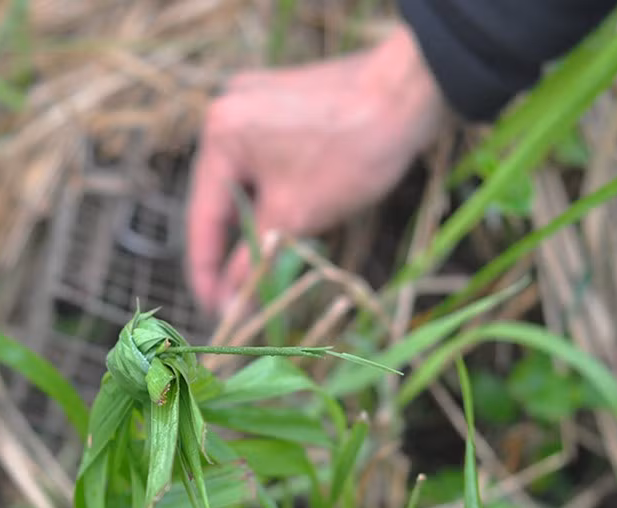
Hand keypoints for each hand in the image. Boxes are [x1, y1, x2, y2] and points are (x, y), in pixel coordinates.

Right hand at [185, 25, 448, 312]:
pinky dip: (273, 192)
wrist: (414, 88)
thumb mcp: (295, 215)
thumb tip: (228, 304)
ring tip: (266, 264)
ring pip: (245, 180)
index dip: (206, 271)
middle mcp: (225, 110)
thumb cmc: (352, 151)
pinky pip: (265, 159)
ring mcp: (254, 101)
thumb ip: (253, 262)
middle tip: (241, 296)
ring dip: (255, 222)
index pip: (202, 218)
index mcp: (218, 134)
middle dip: (233, 246)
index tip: (213, 310)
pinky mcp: (282, 100)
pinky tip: (288, 218)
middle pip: (221, 197)